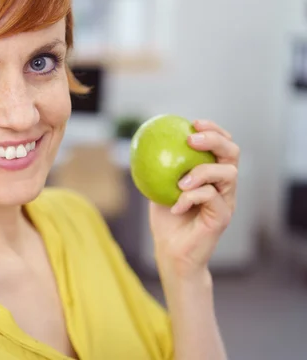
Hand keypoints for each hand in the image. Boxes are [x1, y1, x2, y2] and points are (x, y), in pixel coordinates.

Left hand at [148, 119, 239, 279]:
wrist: (171, 252)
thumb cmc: (165, 221)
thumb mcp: (158, 189)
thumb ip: (159, 169)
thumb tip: (143, 144)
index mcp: (212, 175)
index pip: (221, 146)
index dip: (213, 130)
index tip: (193, 123)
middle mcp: (224, 185)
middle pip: (232, 153)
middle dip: (215, 139)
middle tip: (192, 139)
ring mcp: (227, 201)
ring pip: (228, 173)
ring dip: (203, 171)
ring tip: (181, 181)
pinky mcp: (223, 216)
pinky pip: (212, 197)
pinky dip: (191, 197)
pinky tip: (176, 204)